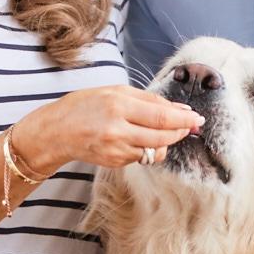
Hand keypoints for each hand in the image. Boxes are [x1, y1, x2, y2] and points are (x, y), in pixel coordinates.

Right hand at [15, 84, 202, 173]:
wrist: (56, 131)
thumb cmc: (84, 105)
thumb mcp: (115, 92)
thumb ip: (148, 100)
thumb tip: (178, 109)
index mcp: (118, 106)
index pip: (162, 117)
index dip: (183, 119)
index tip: (197, 117)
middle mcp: (118, 130)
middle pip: (163, 136)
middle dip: (181, 132)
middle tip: (192, 127)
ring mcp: (116, 150)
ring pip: (155, 150)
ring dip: (167, 141)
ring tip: (170, 131)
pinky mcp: (114, 162)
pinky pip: (142, 157)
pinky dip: (148, 148)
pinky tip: (143, 138)